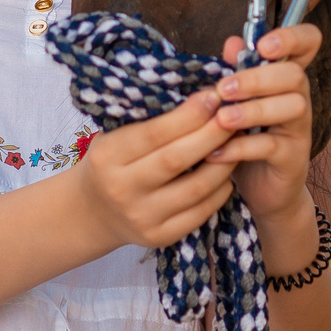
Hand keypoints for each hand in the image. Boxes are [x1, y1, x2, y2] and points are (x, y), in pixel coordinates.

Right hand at [72, 89, 235, 249]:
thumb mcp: (115, 134)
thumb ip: (149, 117)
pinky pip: (200, 212)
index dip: (188, 115)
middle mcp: (122, 189)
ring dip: (224, 162)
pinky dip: (220, 190)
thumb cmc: (111, 160)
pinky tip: (228, 172)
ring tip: (238, 140)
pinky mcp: (159, 237)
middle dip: (212, 134)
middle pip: (177, 160)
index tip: (213, 96)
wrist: (92, 212)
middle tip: (234, 114)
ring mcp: (141, 217)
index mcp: (108, 157)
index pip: (154, 134)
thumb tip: (201, 94)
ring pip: (195, 188)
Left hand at [206, 22, 319, 223]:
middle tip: (224, 90)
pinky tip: (217, 151)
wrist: (260, 191)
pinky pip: (272, 146)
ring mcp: (299, 128)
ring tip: (221, 120)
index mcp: (285, 78)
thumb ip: (235, 73)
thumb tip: (232, 42)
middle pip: (294, 74)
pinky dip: (241, 147)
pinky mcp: (293, 157)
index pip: (308, 42)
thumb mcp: (237, 103)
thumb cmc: (247, 138)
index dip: (293, 37)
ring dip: (253, 110)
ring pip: (291, 107)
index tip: (264, 45)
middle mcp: (299, 98)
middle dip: (257, 78)